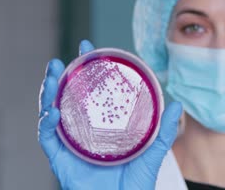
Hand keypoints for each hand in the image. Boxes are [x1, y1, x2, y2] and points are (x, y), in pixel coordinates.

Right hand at [38, 40, 181, 189]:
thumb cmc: (135, 184)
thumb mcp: (152, 152)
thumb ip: (163, 129)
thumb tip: (178, 105)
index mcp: (102, 125)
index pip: (92, 91)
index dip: (88, 69)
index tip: (88, 48)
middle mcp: (83, 130)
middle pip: (67, 97)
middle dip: (61, 76)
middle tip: (63, 60)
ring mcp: (70, 143)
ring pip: (51, 111)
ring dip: (49, 91)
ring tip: (54, 75)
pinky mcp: (60, 159)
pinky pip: (47, 137)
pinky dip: (47, 122)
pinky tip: (54, 109)